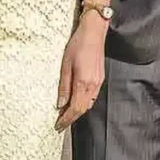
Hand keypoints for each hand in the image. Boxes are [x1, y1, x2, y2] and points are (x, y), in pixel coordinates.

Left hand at [54, 13, 107, 130]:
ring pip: (89, 103)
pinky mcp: (100, 77)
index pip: (76, 108)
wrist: (94, 32)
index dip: (66, 120)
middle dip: (72, 118)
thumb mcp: (65, 65)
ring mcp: (99, 81)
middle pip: (84, 109)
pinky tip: (77, 100)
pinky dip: (84, 103)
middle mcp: (94, 85)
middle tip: (60, 124)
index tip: (58, 126)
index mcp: (84, 83)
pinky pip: (93, 96)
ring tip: (66, 114)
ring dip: (78, 111)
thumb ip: (64, 87)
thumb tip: (60, 104)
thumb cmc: (78, 45)